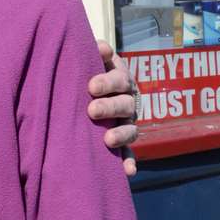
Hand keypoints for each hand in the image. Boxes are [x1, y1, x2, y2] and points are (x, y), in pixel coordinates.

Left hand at [87, 39, 138, 176]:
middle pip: (125, 104)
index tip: (91, 87)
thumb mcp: (93, 57)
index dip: (108, 82)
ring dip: (121, 135)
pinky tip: (128, 172)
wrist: (90, 87)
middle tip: (92, 111)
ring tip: (108, 140)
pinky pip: (129, 153)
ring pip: (130, 129)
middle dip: (110, 108)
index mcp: (122, 79)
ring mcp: (127, 122)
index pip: (120, 79)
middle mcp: (128, 101)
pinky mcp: (124, 141)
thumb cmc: (89, 69)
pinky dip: (129, 162)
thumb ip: (96, 52)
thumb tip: (101, 47)